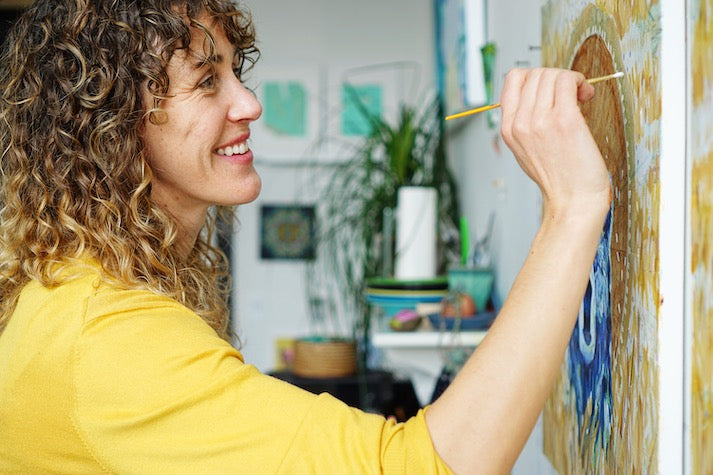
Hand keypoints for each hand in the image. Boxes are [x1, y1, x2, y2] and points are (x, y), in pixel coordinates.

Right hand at [499, 68, 610, 217]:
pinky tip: (586, 94)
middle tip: (572, 93)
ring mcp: (541, 121)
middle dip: (556, 76)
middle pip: (535, 74)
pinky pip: (568, 81)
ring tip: (580, 95)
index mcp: (509, 129)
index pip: (513, 79)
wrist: (573, 199)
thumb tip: (542, 92)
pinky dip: (579, 81)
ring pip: (552, 75)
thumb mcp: (526, 149)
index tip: (549, 88)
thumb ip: (525, 122)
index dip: (534, 76)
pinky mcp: (564, 120)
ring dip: (570, 78)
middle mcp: (521, 123)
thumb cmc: (558, 177)